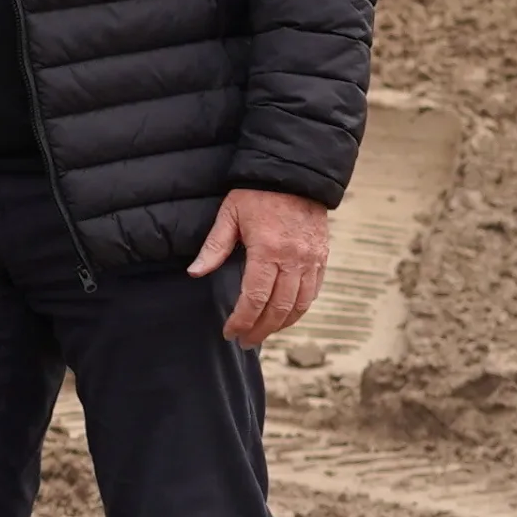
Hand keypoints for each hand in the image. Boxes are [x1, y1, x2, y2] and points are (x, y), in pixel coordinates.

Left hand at [191, 186, 333, 345]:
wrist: (295, 175)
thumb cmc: (257, 194)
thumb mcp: (229, 215)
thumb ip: (214, 247)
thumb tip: (195, 273)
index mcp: (267, 250)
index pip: (254, 297)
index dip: (241, 319)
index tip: (230, 332)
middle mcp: (293, 259)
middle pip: (278, 307)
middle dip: (260, 329)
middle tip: (244, 341)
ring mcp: (311, 260)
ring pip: (299, 305)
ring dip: (281, 324)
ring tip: (262, 333)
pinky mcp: (322, 258)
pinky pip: (313, 292)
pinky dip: (299, 309)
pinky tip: (285, 317)